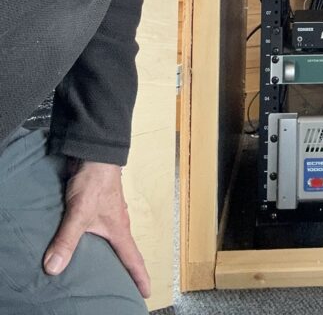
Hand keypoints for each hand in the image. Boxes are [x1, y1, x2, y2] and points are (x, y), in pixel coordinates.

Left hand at [44, 159, 150, 297]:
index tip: (146, 293)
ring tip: (101, 269)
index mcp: (119, 229)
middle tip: (123, 286)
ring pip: (111, 240)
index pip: (133, 258)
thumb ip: (67, 240)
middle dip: (125, 269)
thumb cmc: (95, 181)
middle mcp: (117, 223)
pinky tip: (84, 244)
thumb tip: (53, 268)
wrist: (94, 153)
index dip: (140, 277)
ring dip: (109, 254)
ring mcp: (108, 214)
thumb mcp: (79, 212)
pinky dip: (95, 241)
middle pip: (124, 251)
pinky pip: (98, 230)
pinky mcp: (97, 206)